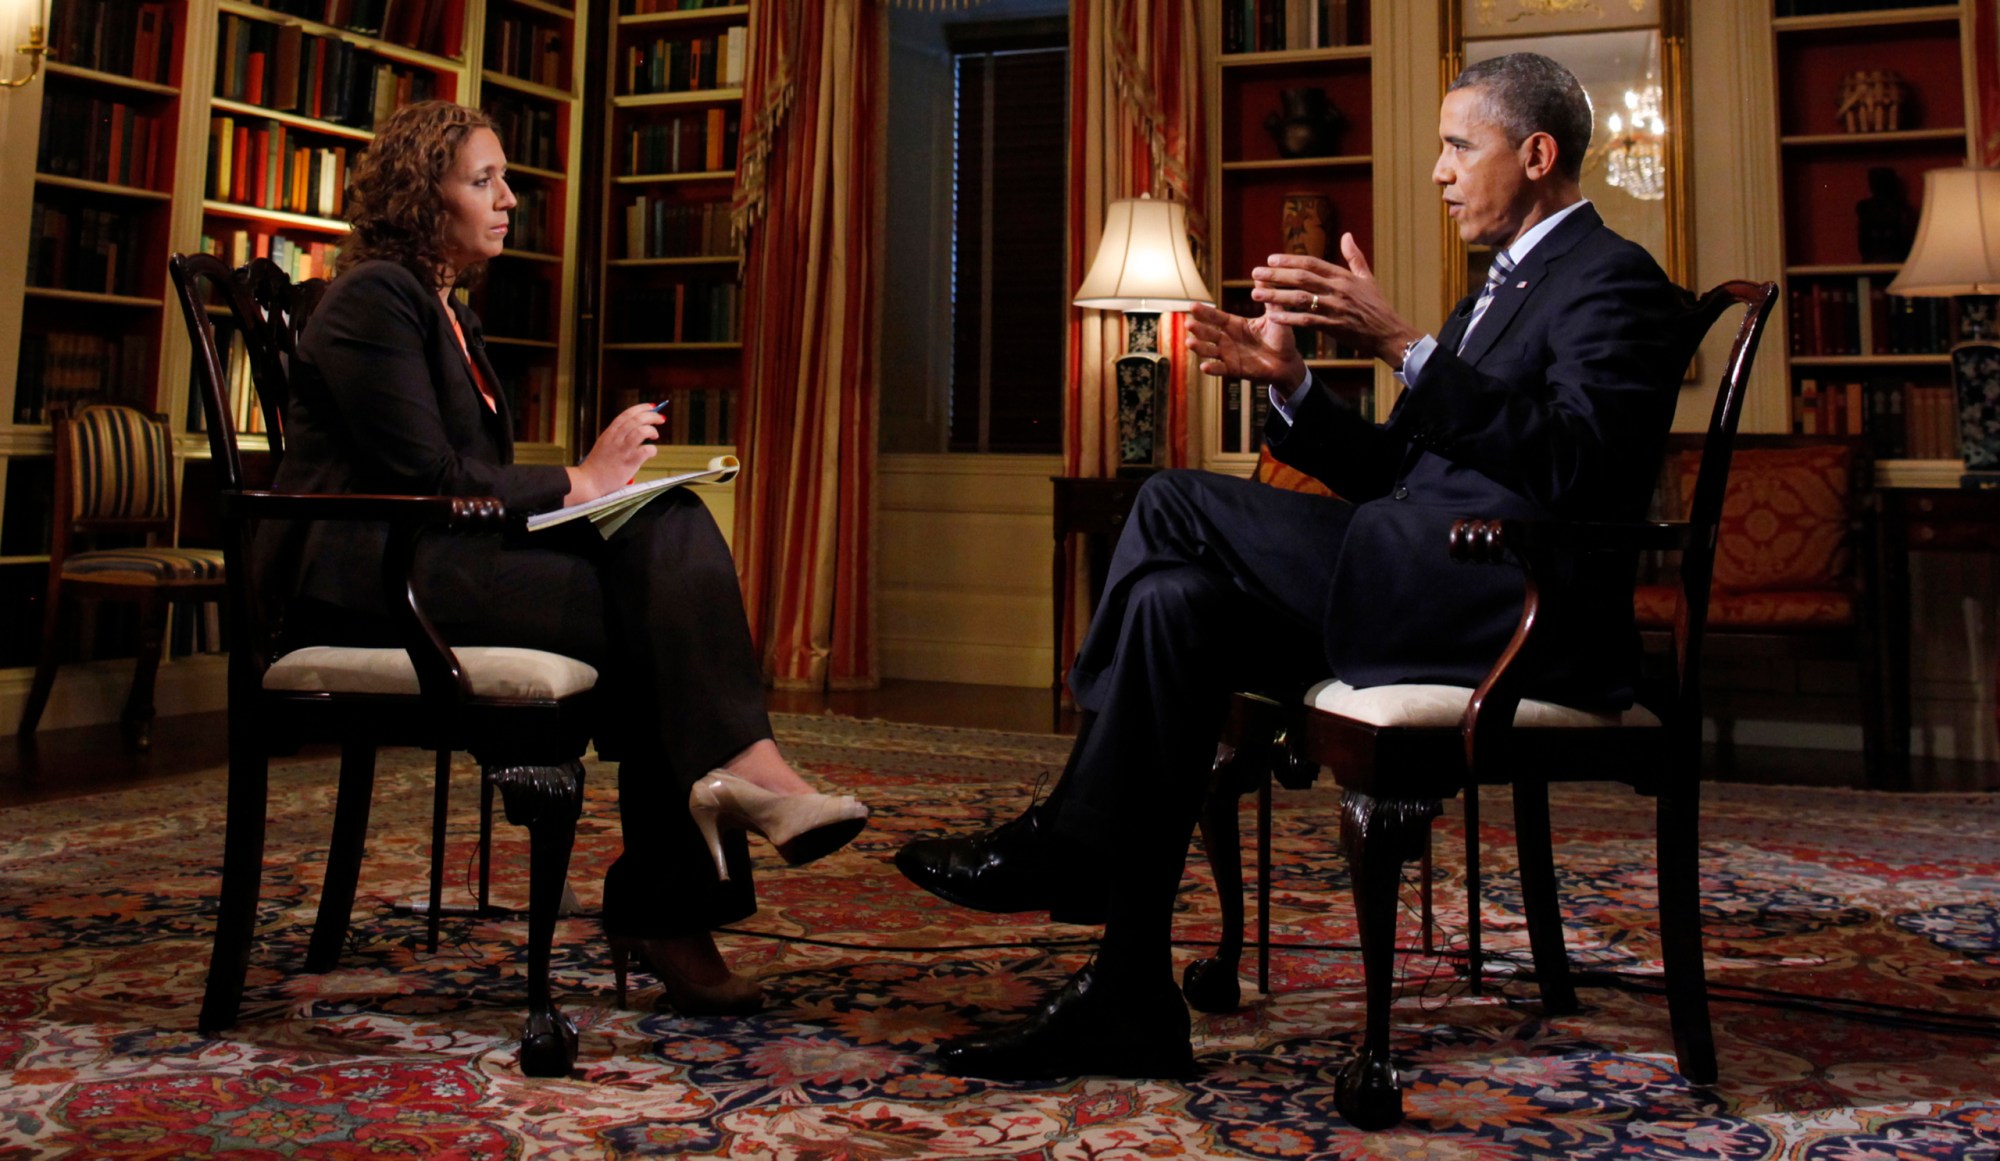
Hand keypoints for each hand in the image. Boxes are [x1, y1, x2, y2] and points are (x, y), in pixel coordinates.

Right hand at [565, 402, 662, 504]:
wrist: (589, 481)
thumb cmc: (598, 465)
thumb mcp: (605, 444)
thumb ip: (618, 437)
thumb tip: (637, 429)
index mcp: (610, 432)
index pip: (627, 414)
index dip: (641, 408)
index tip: (652, 406)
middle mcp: (616, 438)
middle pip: (637, 419)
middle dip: (652, 416)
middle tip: (661, 419)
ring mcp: (622, 450)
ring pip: (641, 431)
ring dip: (652, 430)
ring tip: (655, 435)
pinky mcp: (629, 462)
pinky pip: (646, 450)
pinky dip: (653, 450)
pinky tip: (651, 453)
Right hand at [1185, 301, 1307, 393]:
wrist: (1288, 362)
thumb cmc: (1281, 337)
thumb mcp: (1275, 315)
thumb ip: (1267, 297)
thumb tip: (1262, 275)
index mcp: (1235, 325)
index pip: (1216, 317)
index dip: (1205, 312)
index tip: (1193, 306)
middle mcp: (1228, 339)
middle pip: (1209, 333)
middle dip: (1198, 329)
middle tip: (1188, 323)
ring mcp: (1229, 355)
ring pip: (1209, 351)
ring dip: (1199, 347)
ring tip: (1190, 343)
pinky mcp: (1234, 370)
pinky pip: (1220, 369)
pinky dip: (1212, 369)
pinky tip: (1204, 367)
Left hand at [1251, 233, 1423, 365]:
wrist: (1388, 332)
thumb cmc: (1377, 305)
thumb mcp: (1367, 277)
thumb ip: (1354, 256)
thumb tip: (1347, 235)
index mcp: (1343, 276)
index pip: (1312, 263)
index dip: (1289, 260)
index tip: (1270, 259)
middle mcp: (1337, 289)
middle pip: (1302, 278)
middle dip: (1276, 275)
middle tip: (1255, 273)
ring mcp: (1335, 307)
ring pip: (1300, 298)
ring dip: (1276, 296)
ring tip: (1256, 294)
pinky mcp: (1333, 326)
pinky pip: (1307, 321)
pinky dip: (1289, 318)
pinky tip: (1272, 317)